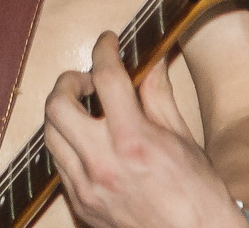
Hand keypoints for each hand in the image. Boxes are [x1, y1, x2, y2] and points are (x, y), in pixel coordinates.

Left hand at [44, 32, 246, 227]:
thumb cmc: (198, 194)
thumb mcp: (182, 136)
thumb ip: (158, 94)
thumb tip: (151, 59)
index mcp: (133, 140)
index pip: (104, 76)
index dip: (104, 49)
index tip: (108, 42)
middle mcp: (103, 164)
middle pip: (58, 104)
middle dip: (69, 81)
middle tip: (88, 80)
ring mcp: (87, 189)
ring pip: (50, 135)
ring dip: (63, 113)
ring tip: (85, 109)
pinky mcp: (81, 207)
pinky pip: (59, 165)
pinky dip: (68, 145)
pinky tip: (88, 142)